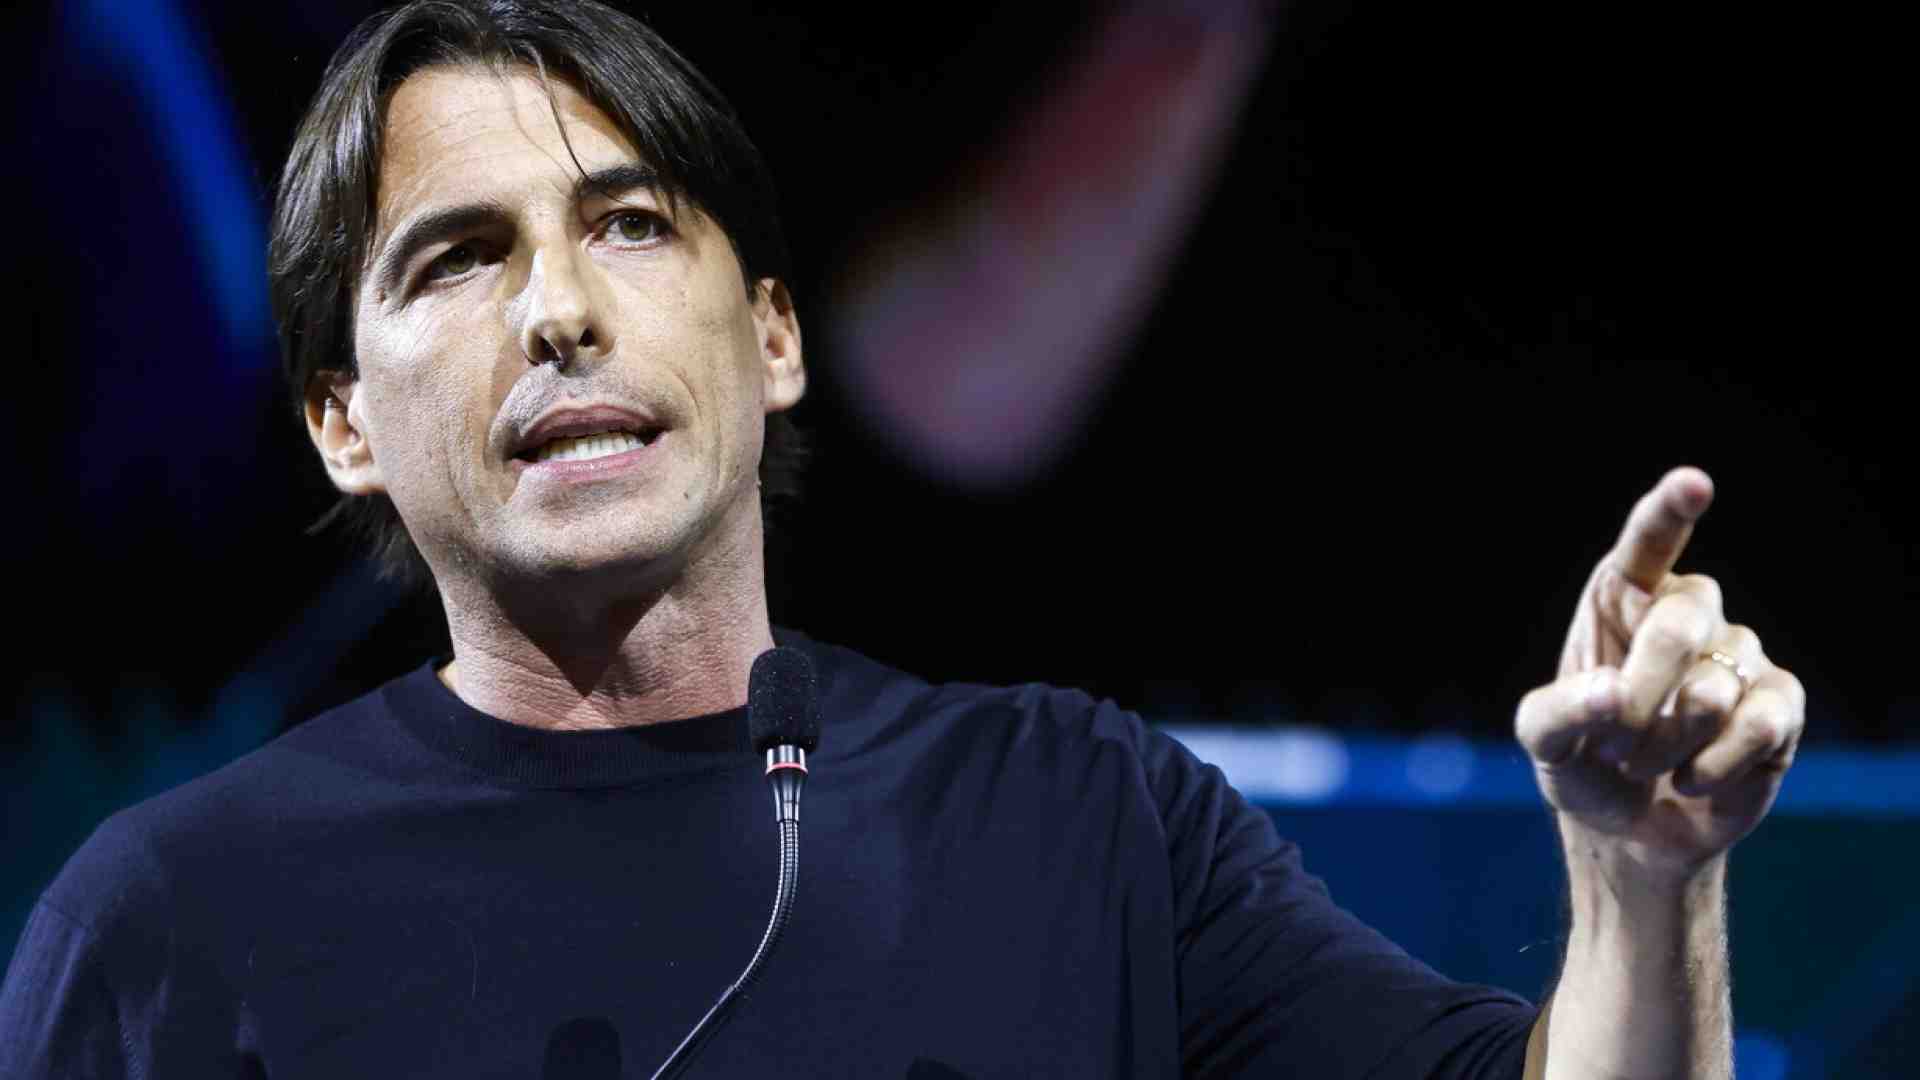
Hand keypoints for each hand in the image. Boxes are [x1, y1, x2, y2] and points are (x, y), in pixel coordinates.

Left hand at [1514, 467, 1805, 881]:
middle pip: (1680, 625)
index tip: (1693, 483)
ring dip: (1666, 745)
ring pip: (1713, 690)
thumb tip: (1610, 694)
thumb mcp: (1544, 742)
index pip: (1649, 541)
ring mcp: (1739, 653)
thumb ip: (1556, 715)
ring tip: (1646, 763)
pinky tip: (1693, 778)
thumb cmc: (1583, 761)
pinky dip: (1713, 765)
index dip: (1670, 511)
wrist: (1631, 825)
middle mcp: (1687, 610)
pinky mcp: (1780, 703)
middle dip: (1638, 698)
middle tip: (1612, 747)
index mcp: (1622, 596)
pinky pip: (1759, 724)